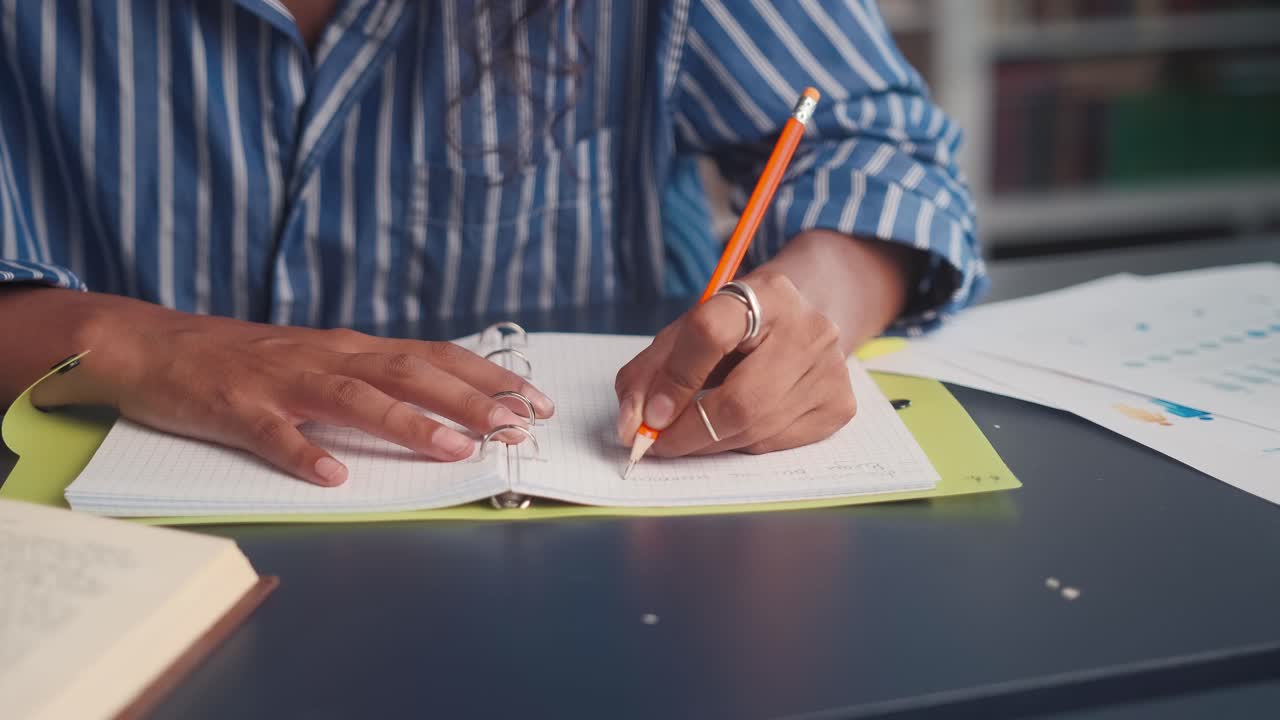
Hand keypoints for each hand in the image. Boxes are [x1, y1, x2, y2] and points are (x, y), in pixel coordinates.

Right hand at [14, 290, 554, 485]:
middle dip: (468, 399)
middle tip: (517, 425)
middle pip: (408, 373)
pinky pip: (272, 433)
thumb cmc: (247, 359)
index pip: (433, 356)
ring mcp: (281, 380)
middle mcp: (327, 357)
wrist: (155, 344)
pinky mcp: (235, 406)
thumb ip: (374, 377)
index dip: (486, 376)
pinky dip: (303, 453)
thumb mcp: (321, 360)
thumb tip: (443, 400)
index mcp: (351, 349)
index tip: (534, 400)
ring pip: (353, 398)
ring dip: (408, 423)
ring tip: (454, 448)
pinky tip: (332, 477)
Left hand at [614, 269, 856, 455]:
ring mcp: (831, 369)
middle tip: (659, 444)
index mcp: (766, 293)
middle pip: (739, 401)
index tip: (649, 417)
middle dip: (689, 433)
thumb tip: (631, 426)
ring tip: (694, 431)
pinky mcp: (840, 404)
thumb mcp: (687, 332)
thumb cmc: (733, 330)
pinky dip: (743, 444)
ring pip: (755, 430)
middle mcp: (809, 328)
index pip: (710, 332)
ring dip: (710, 444)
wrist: (801, 323)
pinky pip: (775, 444)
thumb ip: (649, 373)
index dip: (674, 380)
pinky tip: (737, 425)